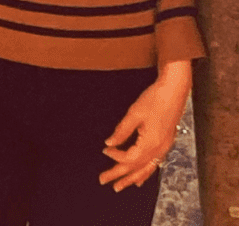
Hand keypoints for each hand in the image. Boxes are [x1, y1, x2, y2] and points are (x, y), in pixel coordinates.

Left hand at [99, 61, 191, 192]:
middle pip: (137, 168)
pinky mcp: (165, 144)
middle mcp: (159, 150)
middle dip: (120, 176)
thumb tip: (109, 143)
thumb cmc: (154, 100)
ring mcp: (164, 148)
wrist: (174, 92)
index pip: (129, 158)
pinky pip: (154, 164)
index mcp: (151, 143)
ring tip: (121, 186)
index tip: (105, 151)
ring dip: (132, 178)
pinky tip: (140, 178)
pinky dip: (145, 172)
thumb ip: (122, 131)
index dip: (115, 156)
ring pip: (147, 169)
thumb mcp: (134, 113)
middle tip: (104, 181)